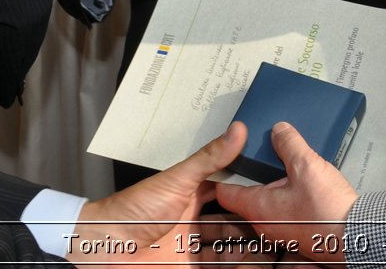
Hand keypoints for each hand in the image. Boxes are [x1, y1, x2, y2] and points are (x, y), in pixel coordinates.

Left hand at [67, 123, 267, 264]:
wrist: (107, 246)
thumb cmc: (134, 209)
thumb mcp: (177, 179)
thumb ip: (210, 158)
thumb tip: (238, 130)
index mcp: (189, 195)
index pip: (225, 189)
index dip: (247, 188)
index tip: (274, 186)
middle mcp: (191, 221)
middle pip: (230, 220)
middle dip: (252, 220)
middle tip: (278, 218)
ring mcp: (190, 247)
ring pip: (227, 247)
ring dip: (248, 245)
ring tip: (272, 241)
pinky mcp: (188, 267)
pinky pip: (218, 267)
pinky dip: (237, 264)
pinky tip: (253, 261)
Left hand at [214, 122, 358, 266]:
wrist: (357, 236)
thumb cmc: (329, 211)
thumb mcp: (306, 165)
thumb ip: (289, 144)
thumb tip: (279, 131)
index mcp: (257, 208)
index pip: (224, 190)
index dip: (224, 171)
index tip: (229, 156)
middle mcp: (264, 224)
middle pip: (246, 196)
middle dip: (253, 176)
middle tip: (262, 157)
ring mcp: (280, 232)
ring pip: (266, 206)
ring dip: (274, 188)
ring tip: (287, 170)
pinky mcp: (297, 235)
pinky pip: (283, 214)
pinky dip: (288, 199)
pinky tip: (303, 188)